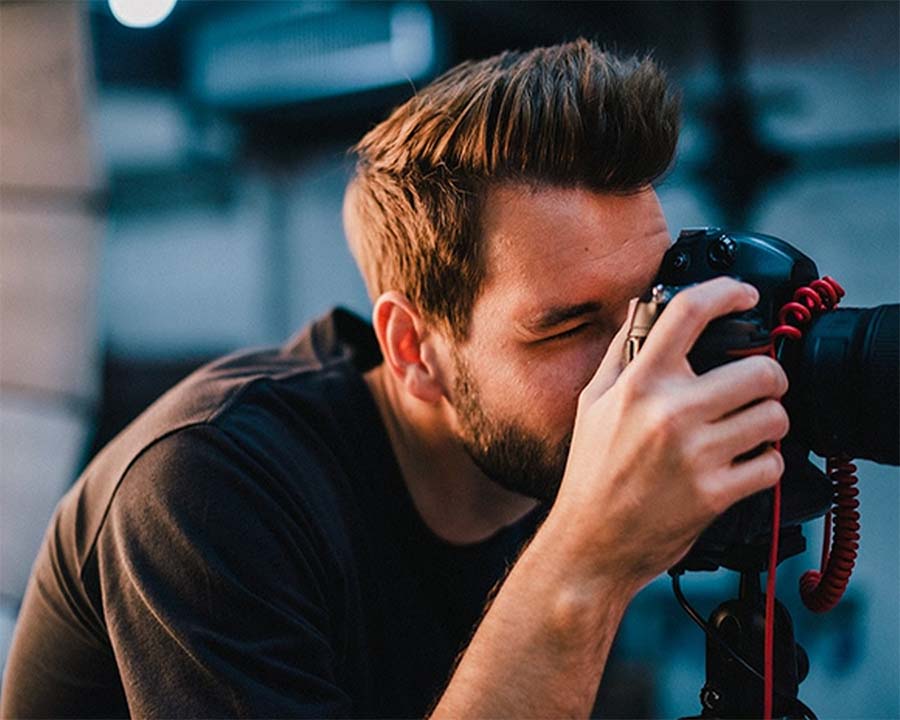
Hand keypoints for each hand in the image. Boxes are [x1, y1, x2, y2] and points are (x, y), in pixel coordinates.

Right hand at [546, 277, 789, 593]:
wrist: (591, 542)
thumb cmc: (590, 471)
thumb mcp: (592, 403)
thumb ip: (621, 352)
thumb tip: (642, 307)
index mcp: (638, 383)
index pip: (689, 313)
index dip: (727, 292)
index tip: (745, 295)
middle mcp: (669, 412)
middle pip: (760, 371)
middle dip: (769, 377)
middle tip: (758, 386)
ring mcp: (695, 455)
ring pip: (775, 418)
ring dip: (769, 422)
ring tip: (748, 429)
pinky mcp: (715, 494)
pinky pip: (772, 465)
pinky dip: (765, 465)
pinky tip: (742, 465)